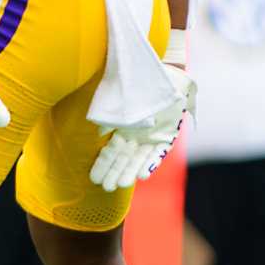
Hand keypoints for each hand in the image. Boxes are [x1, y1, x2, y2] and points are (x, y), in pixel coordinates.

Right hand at [89, 65, 194, 190]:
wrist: (170, 77)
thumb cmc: (143, 84)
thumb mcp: (123, 99)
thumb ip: (112, 116)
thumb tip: (99, 131)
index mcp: (123, 128)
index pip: (110, 151)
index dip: (103, 164)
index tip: (94, 178)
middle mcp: (136, 136)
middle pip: (123, 159)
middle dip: (115, 172)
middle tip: (105, 187)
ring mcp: (151, 137)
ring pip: (138, 159)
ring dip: (130, 171)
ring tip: (122, 184)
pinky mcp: (167, 137)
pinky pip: (157, 154)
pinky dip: (150, 163)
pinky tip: (142, 176)